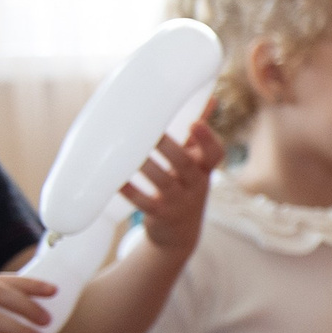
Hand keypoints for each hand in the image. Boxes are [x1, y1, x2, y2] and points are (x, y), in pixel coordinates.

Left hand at [118, 125, 224, 259]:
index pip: (215, 154)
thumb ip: (198, 136)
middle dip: (168, 148)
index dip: (207, 139)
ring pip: (163, 181)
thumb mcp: (197, 166)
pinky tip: (116, 179)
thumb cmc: (185, 188)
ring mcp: (179, 201)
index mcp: (204, 169)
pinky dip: (129, 189)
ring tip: (131, 151)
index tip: (195, 124)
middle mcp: (195, 185)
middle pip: (185, 164)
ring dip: (147, 166)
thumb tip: (210, 98)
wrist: (180, 234)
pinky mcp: (160, 214)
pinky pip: (144, 201)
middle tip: (151, 132)